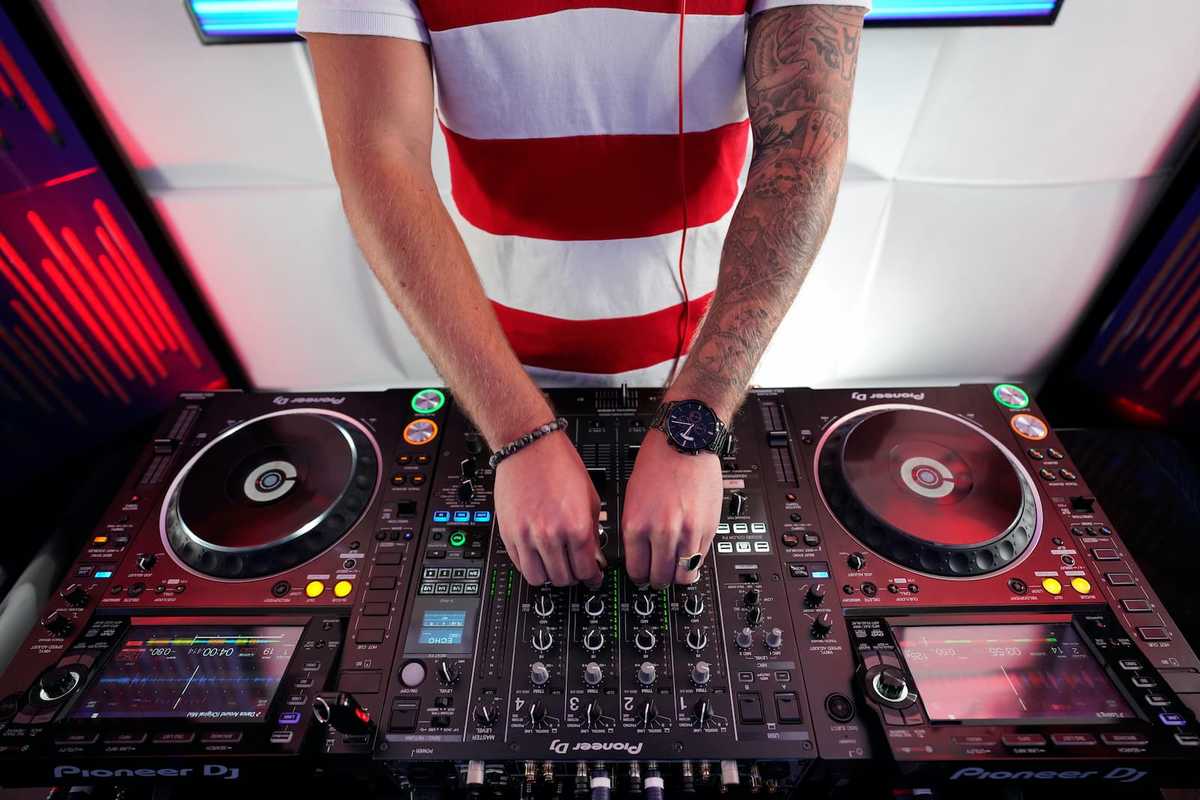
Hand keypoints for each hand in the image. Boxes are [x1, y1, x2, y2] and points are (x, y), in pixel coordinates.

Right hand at [494, 431, 603, 587]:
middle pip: (563, 578)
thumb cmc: (559, 464)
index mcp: (576, 526)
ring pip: (539, 578)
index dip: (592, 577)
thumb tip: (594, 557)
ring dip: (550, 575)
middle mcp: (550, 535)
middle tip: (575, 568)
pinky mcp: (508, 534)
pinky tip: (539, 555)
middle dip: (573, 577)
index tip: (593, 578)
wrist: (528, 447)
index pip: (586, 571)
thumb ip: (593, 532)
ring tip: (555, 564)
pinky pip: (520, 565)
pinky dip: (531, 566)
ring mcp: (526, 536)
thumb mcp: (590, 497)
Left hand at [622, 429, 723, 587]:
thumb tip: (639, 556)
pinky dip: (693, 561)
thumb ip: (635, 530)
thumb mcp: (632, 498)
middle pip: (660, 578)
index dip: (638, 578)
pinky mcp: (709, 528)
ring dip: (678, 575)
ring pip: (684, 575)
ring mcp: (688, 531)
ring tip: (674, 568)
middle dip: (657, 581)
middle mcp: (662, 531)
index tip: (641, 577)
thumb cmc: (657, 462)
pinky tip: (687, 552)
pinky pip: (701, 559)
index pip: (636, 571)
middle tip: (657, 576)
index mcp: (637, 525)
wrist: (685, 441)